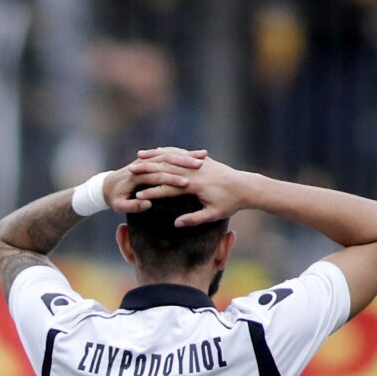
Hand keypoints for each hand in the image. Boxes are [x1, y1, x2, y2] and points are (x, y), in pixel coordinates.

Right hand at [131, 149, 258, 225]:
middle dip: (147, 171)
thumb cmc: (230, 203)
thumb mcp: (213, 214)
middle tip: (129, 173)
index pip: (169, 188)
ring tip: (138, 157)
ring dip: (154, 156)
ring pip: (172, 157)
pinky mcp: (202, 160)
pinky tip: (157, 151)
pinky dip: (167, 151)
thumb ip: (194, 219)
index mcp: (197, 186)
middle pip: (167, 169)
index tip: (137, 196)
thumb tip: (176, 223)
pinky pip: (181, 152)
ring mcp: (199, 163)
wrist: (247, 186)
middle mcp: (196, 171)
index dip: (152, 192)